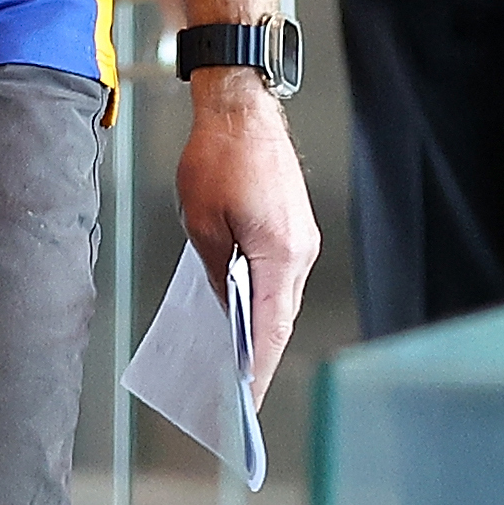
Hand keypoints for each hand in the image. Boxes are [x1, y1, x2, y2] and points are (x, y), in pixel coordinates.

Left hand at [176, 74, 322, 390]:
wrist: (241, 107)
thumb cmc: (219, 155)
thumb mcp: (201, 223)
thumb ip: (216, 272)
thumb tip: (225, 304)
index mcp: (279, 254)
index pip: (269, 327)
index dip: (257, 366)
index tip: (247, 397)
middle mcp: (300, 250)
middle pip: (281, 317)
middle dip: (259, 353)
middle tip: (238, 388)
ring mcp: (302, 238)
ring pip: (282, 296)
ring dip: (261, 323)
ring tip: (233, 352)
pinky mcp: (296, 226)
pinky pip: (281, 272)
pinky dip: (264, 294)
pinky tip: (240, 304)